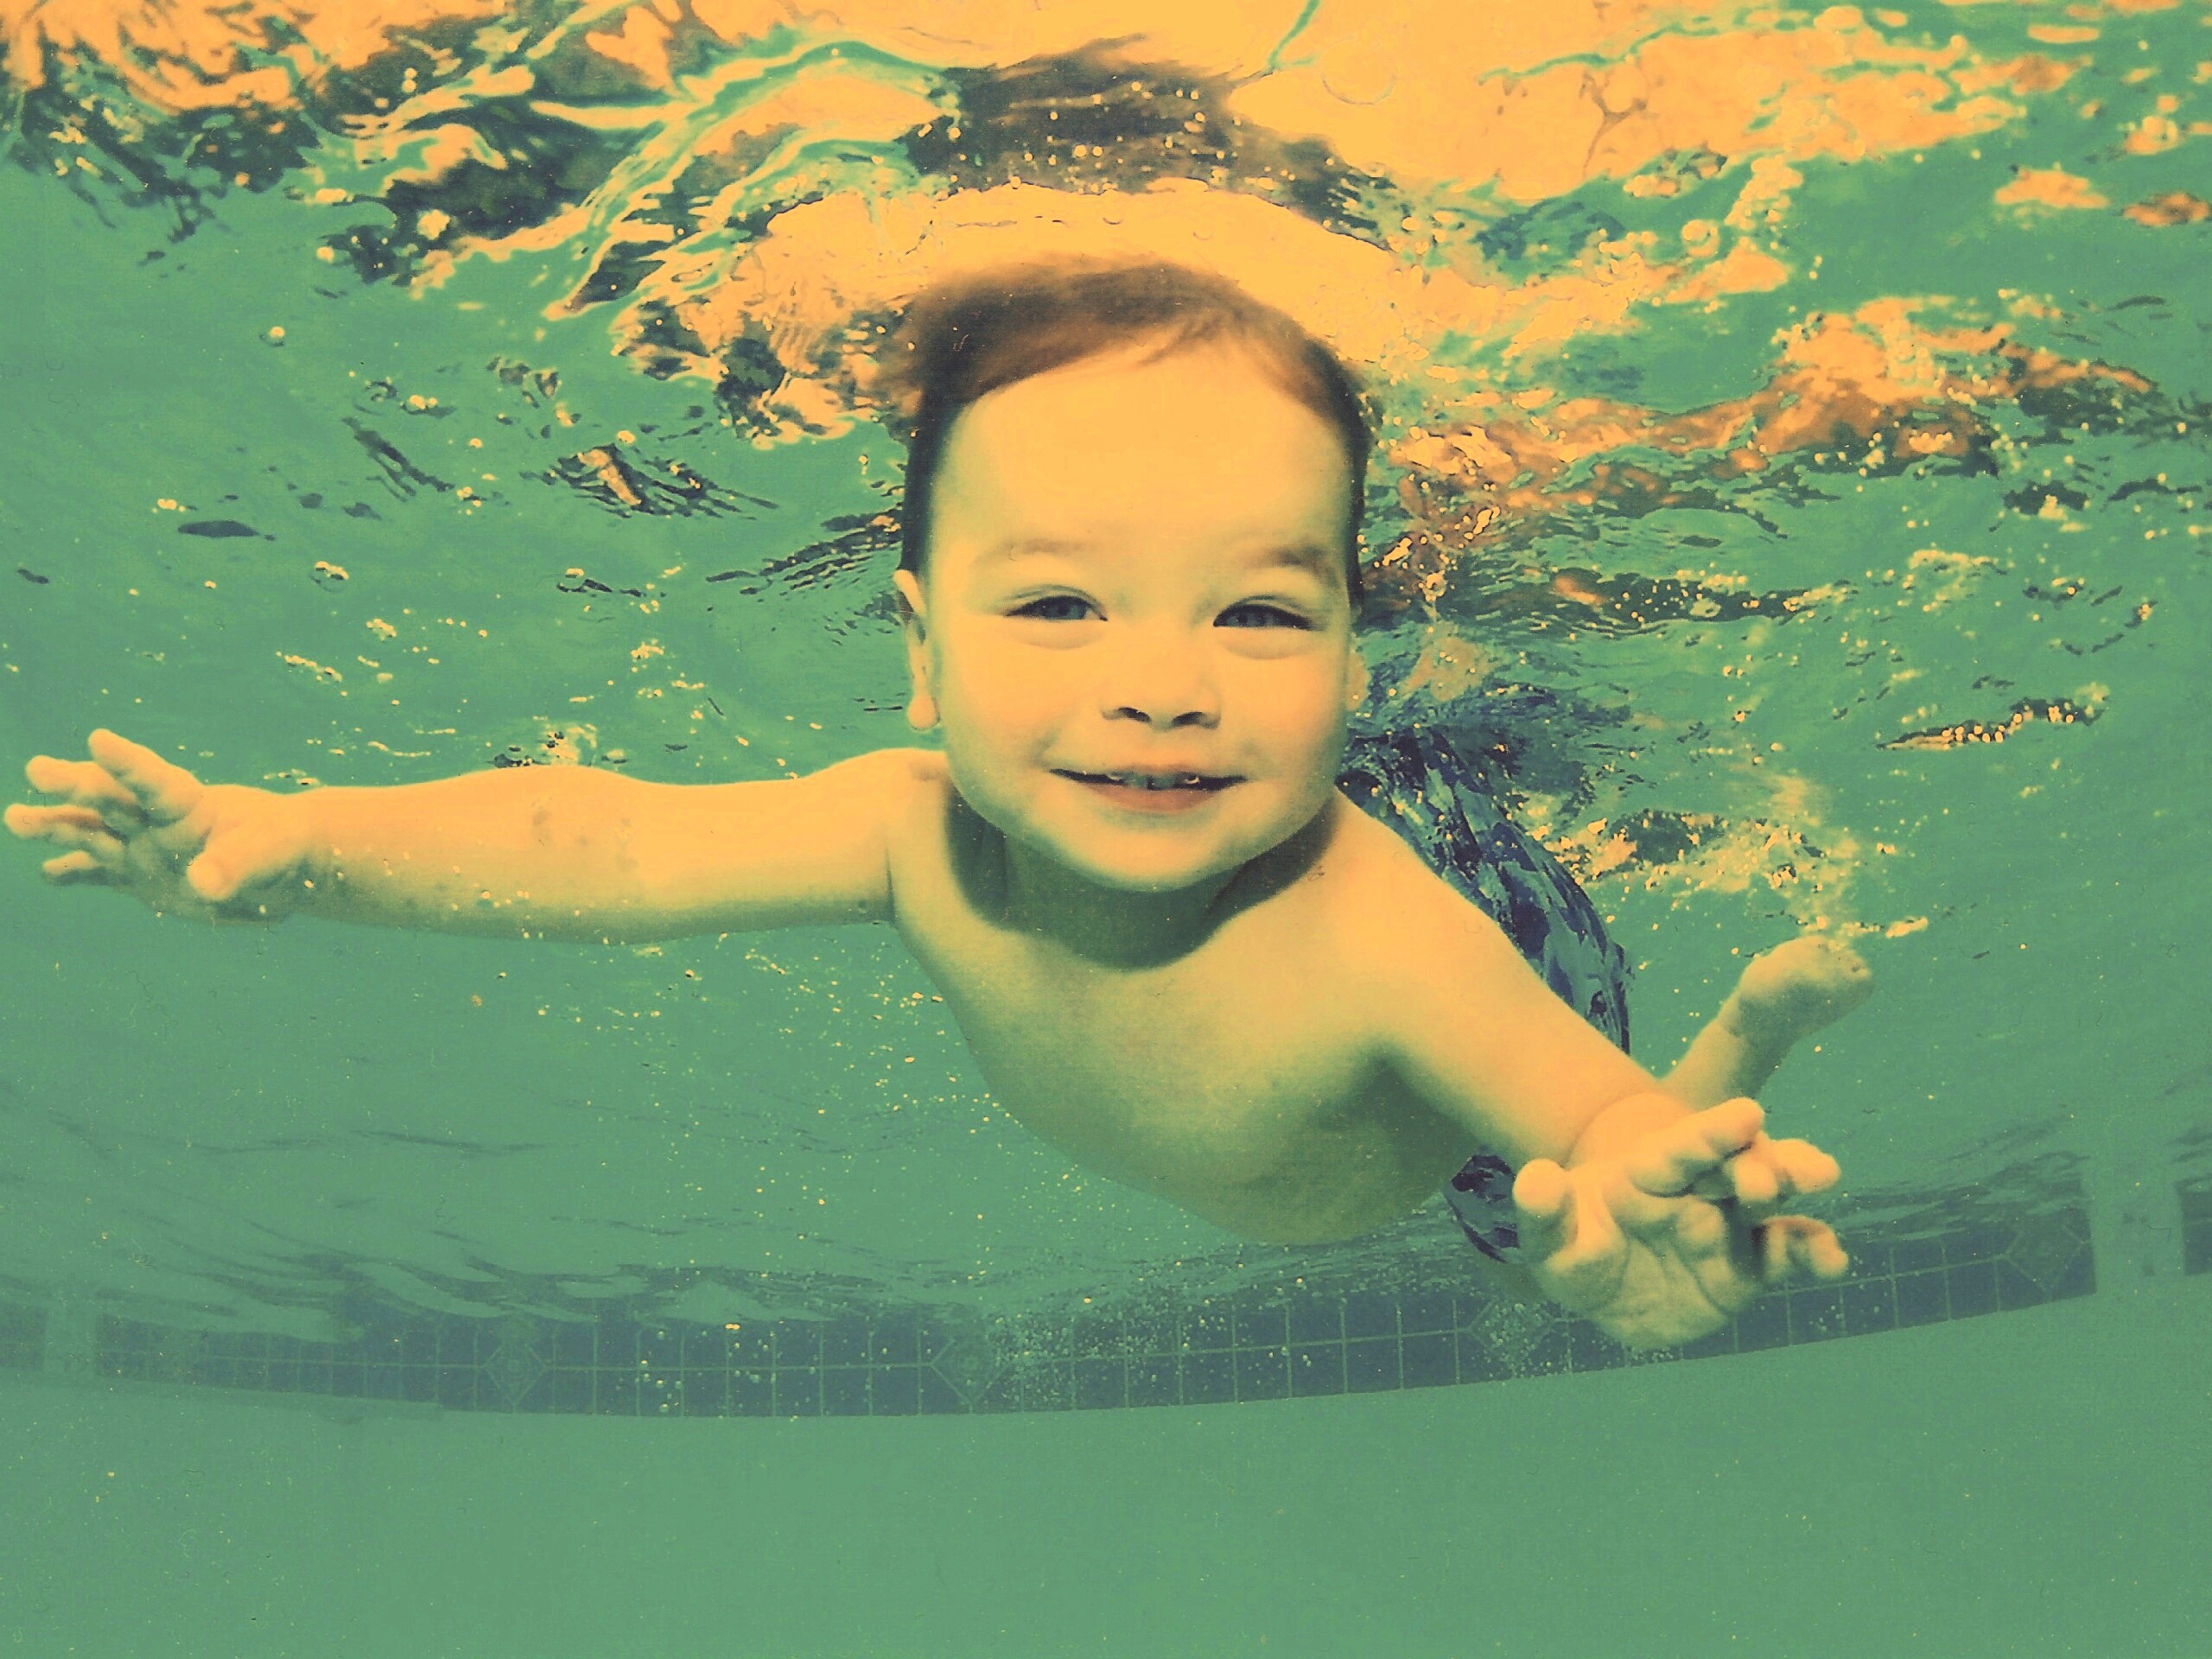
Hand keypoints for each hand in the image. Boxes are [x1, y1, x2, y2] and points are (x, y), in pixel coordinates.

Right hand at [5, 728, 314, 924]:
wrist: (284, 867)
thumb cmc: (283, 845)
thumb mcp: (270, 853)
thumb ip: (236, 866)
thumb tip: (203, 883)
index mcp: (190, 803)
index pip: (155, 780)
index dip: (127, 762)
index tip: (98, 739)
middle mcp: (156, 821)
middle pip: (110, 799)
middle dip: (74, 784)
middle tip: (38, 769)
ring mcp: (143, 848)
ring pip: (92, 833)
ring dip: (55, 826)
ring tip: (16, 818)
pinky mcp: (141, 878)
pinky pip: (100, 874)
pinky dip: (75, 874)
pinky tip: (48, 875)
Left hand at [1512, 1094, 1846, 1350]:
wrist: (1604, 1293)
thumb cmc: (1577, 1250)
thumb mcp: (1550, 1241)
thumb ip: (1543, 1213)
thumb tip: (1533, 1178)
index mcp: (1651, 1170)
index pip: (1682, 1146)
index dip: (1713, 1131)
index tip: (1747, 1114)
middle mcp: (1698, 1189)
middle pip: (1738, 1163)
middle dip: (1767, 1160)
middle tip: (1789, 1171)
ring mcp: (1729, 1224)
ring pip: (1772, 1200)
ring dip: (1797, 1184)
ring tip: (1822, 1177)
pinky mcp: (1751, 1264)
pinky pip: (1787, 1254)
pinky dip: (1813, 1252)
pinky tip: (1833, 1258)